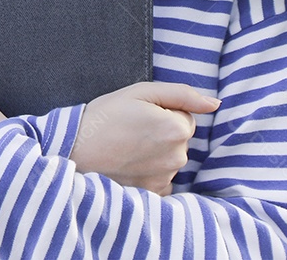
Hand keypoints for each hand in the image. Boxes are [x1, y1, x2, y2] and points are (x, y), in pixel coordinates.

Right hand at [69, 82, 219, 194]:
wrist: (72, 151)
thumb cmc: (103, 117)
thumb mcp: (140, 92)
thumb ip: (181, 94)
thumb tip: (214, 103)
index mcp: (176, 129)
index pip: (184, 116)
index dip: (161, 111)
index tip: (138, 114)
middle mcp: (176, 158)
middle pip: (179, 139)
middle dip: (160, 132)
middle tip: (129, 130)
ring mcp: (165, 179)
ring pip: (169, 158)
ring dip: (154, 152)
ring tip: (124, 147)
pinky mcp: (153, 194)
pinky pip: (161, 178)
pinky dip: (148, 171)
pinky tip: (127, 165)